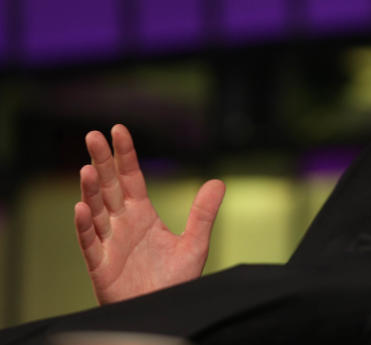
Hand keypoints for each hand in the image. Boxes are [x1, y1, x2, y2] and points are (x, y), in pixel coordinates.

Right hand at [74, 124, 225, 303]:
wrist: (164, 311)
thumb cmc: (175, 281)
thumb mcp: (195, 244)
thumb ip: (203, 213)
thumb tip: (218, 182)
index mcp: (142, 215)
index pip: (131, 178)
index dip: (125, 155)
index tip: (118, 129)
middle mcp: (122, 224)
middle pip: (109, 187)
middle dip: (101, 162)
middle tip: (93, 136)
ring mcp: (109, 243)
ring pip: (96, 211)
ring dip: (91, 191)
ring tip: (88, 169)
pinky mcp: (101, 266)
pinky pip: (90, 243)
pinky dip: (85, 226)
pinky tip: (82, 208)